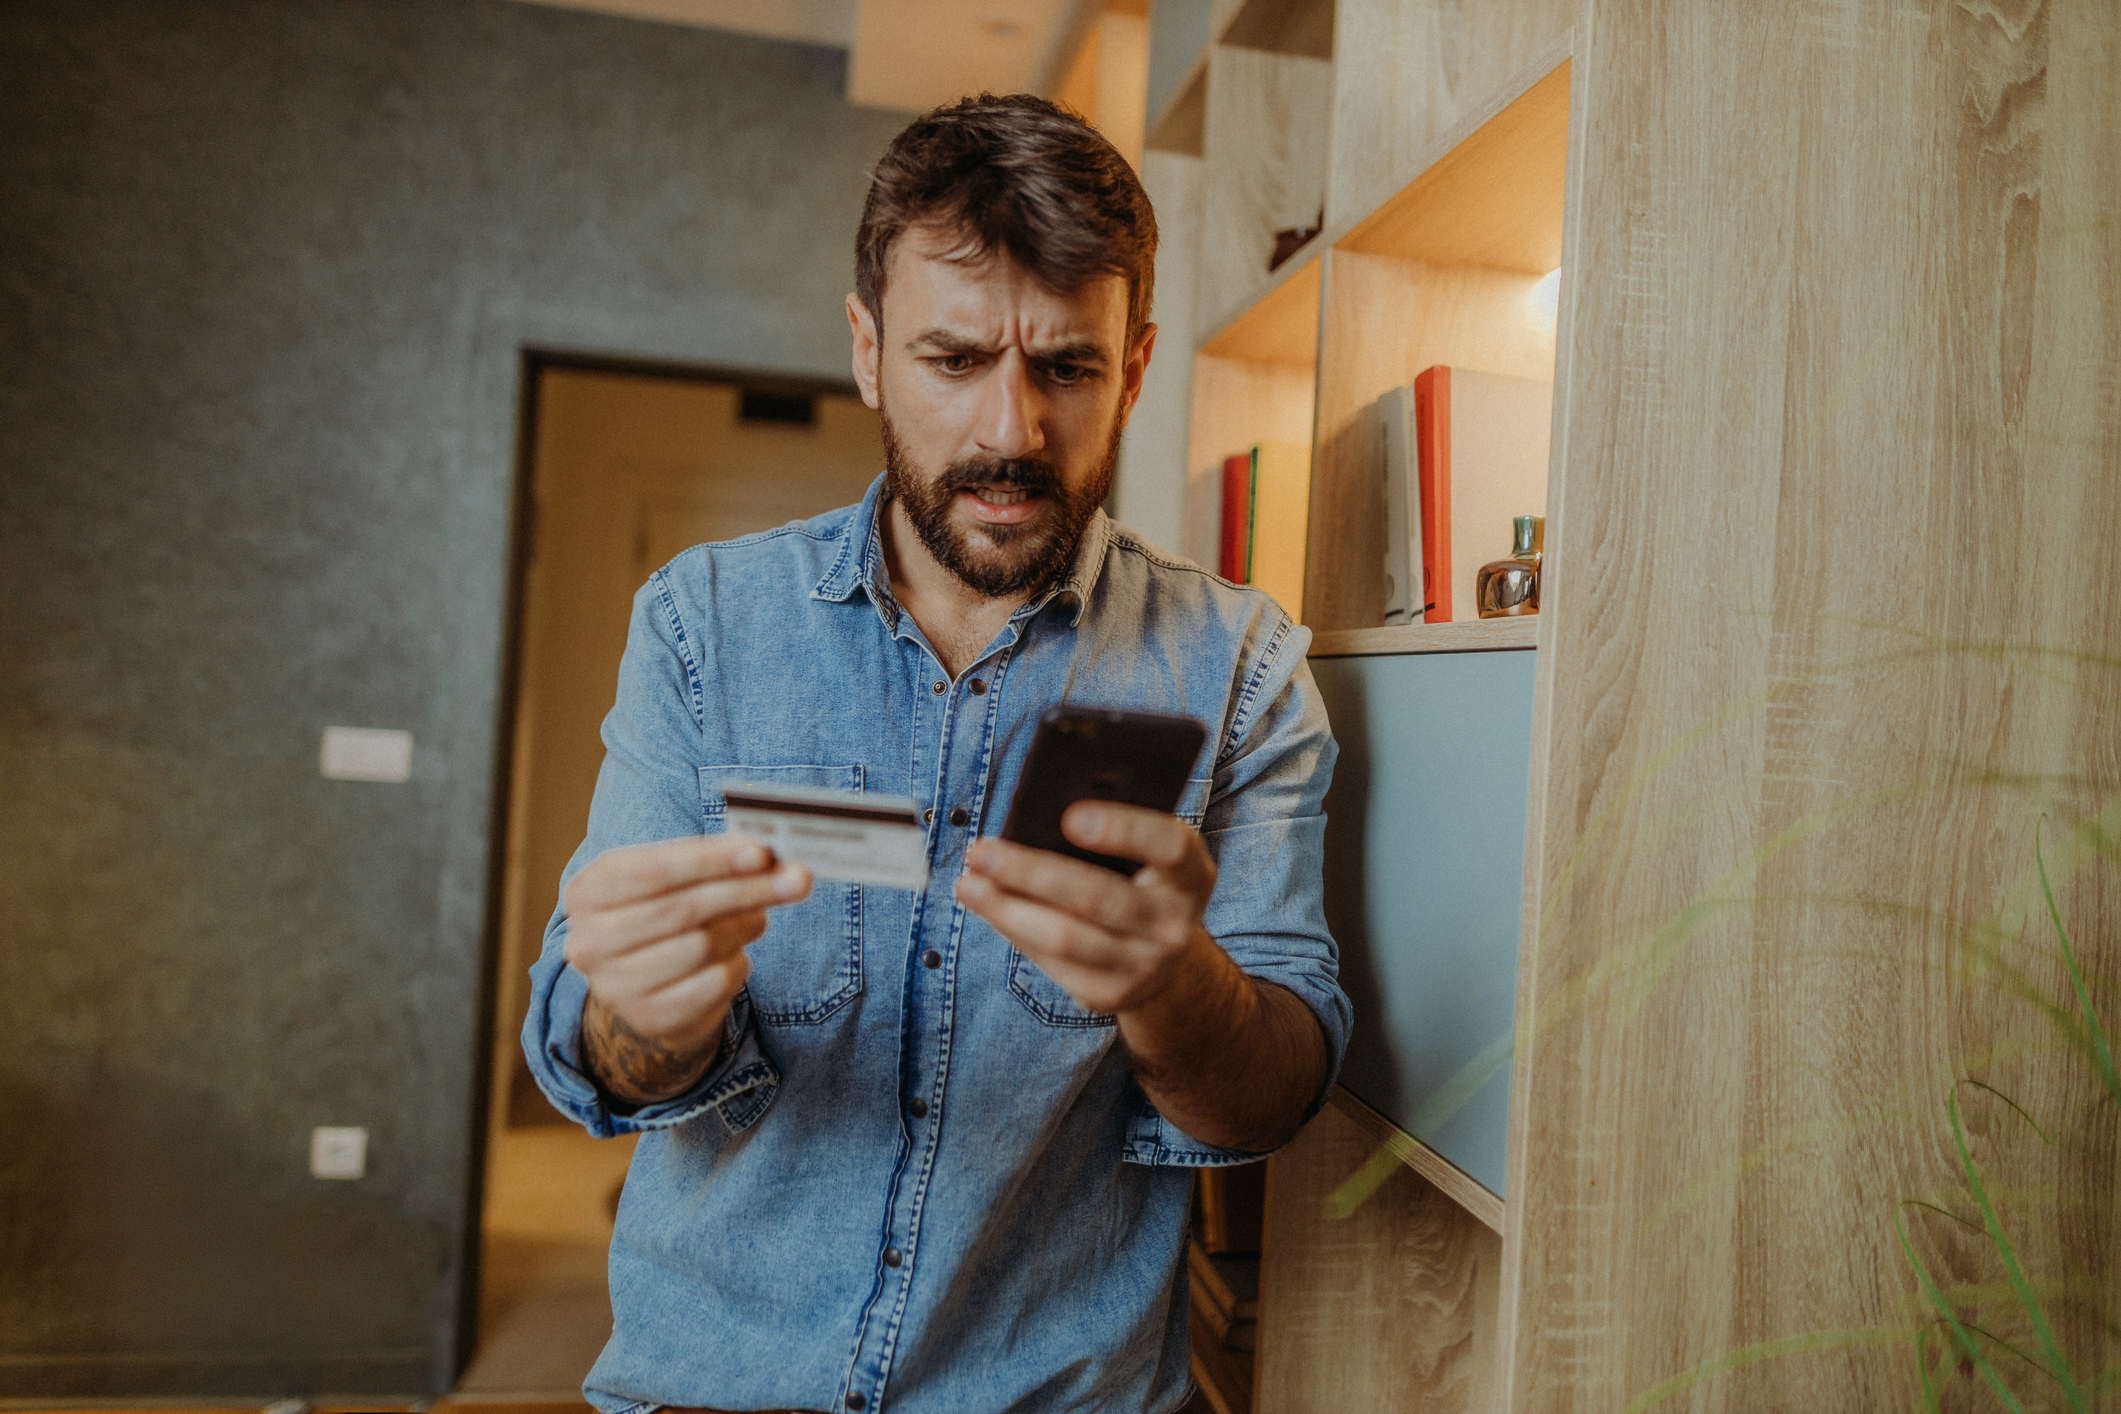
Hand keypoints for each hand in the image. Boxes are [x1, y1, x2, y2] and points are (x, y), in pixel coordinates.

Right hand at [564, 834, 810, 1103]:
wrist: (645, 987)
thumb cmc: (665, 916)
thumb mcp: (675, 880)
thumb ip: (713, 862)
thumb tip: (773, 855)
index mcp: (588, 892)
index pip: (653, 870)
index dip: (710, 860)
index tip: (761, 852)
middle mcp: (590, 941)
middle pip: (682, 909)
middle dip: (746, 890)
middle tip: (797, 879)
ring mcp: (615, 986)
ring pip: (701, 946)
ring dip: (744, 926)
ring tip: (758, 916)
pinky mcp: (648, 1018)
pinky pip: (714, 984)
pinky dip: (737, 964)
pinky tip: (736, 954)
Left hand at [954, 801, 1216, 1015]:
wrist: (1164, 961)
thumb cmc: (1141, 882)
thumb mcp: (1146, 855)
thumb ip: (1111, 832)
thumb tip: (1036, 816)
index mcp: (1192, 875)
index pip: (1170, 846)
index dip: (1123, 830)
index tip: (1070, 816)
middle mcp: (1175, 925)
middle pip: (1098, 897)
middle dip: (1030, 872)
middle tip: (981, 850)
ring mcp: (1144, 967)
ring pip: (1064, 937)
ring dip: (1006, 908)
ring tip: (968, 882)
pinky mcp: (1109, 995)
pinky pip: (1050, 961)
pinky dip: (1014, 929)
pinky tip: (990, 907)